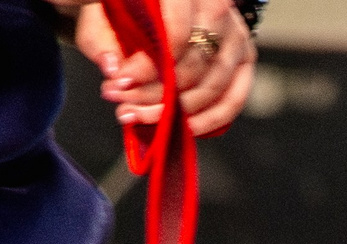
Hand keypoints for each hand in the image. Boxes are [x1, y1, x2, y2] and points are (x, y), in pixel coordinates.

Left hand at [72, 0, 254, 137]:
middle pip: (193, 65)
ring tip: (142, 117)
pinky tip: (184, 129)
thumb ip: (102, 39)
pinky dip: (209, 120)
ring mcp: (235, 34)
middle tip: (125, 108)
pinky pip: (234, 98)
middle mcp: (217, 7)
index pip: (175, 35)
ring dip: (177, 112)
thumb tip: (112, 69)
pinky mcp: (245, 57)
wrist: (157, 11)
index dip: (147, 68)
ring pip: (213, 85)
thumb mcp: (106, 17)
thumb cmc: (129, 12)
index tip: (119, 85)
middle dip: (156, 95)